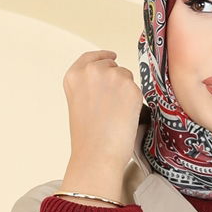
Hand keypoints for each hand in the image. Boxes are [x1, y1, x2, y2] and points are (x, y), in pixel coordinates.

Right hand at [63, 50, 143, 166]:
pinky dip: (134, 103)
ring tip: (115, 115)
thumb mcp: (78, 103)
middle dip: (115, 80)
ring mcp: (112, 77)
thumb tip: (109, 82)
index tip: (112, 57)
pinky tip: (124, 117)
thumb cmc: (88, 138)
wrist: (97, 154)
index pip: (91, 57)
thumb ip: (89, 86)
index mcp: (74, 75)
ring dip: (126, 92)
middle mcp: (92, 71)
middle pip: (112, 66)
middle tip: (112, 106)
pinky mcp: (130, 87)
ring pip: (127, 77)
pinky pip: (137, 90)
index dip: (103, 57)